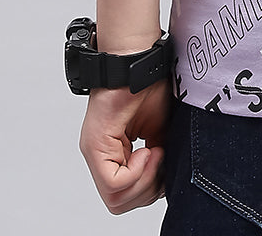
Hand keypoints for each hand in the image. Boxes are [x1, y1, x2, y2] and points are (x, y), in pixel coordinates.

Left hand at [79, 78, 171, 213]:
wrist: (138, 60)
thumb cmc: (148, 86)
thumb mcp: (160, 130)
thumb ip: (159, 158)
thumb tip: (166, 182)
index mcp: (112, 154)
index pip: (126, 194)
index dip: (150, 186)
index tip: (164, 158)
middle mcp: (99, 157)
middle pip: (120, 202)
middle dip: (148, 188)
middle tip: (160, 158)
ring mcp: (94, 152)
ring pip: (116, 198)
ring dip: (145, 180)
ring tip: (155, 151)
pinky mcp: (95, 145)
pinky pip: (114, 182)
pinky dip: (137, 172)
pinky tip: (148, 149)